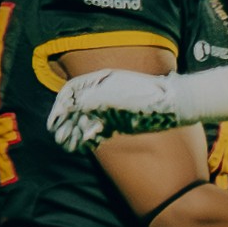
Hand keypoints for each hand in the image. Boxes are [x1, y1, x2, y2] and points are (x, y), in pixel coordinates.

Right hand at [49, 69, 183, 151]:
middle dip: (66, 123)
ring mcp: (112, 107)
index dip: (59, 107)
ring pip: (87, 120)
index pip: (71, 91)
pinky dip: (92, 138)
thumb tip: (70, 105)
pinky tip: (87, 146)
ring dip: (76, 133)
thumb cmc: (146, 96)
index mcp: (101, 80)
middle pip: (77, 107)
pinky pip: (101, 129)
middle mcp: (104, 93)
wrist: (174, 106)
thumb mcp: (116, 95)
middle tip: (59, 138)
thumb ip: (92, 99)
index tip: (53, 123)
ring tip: (69, 146)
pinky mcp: (120, 121)